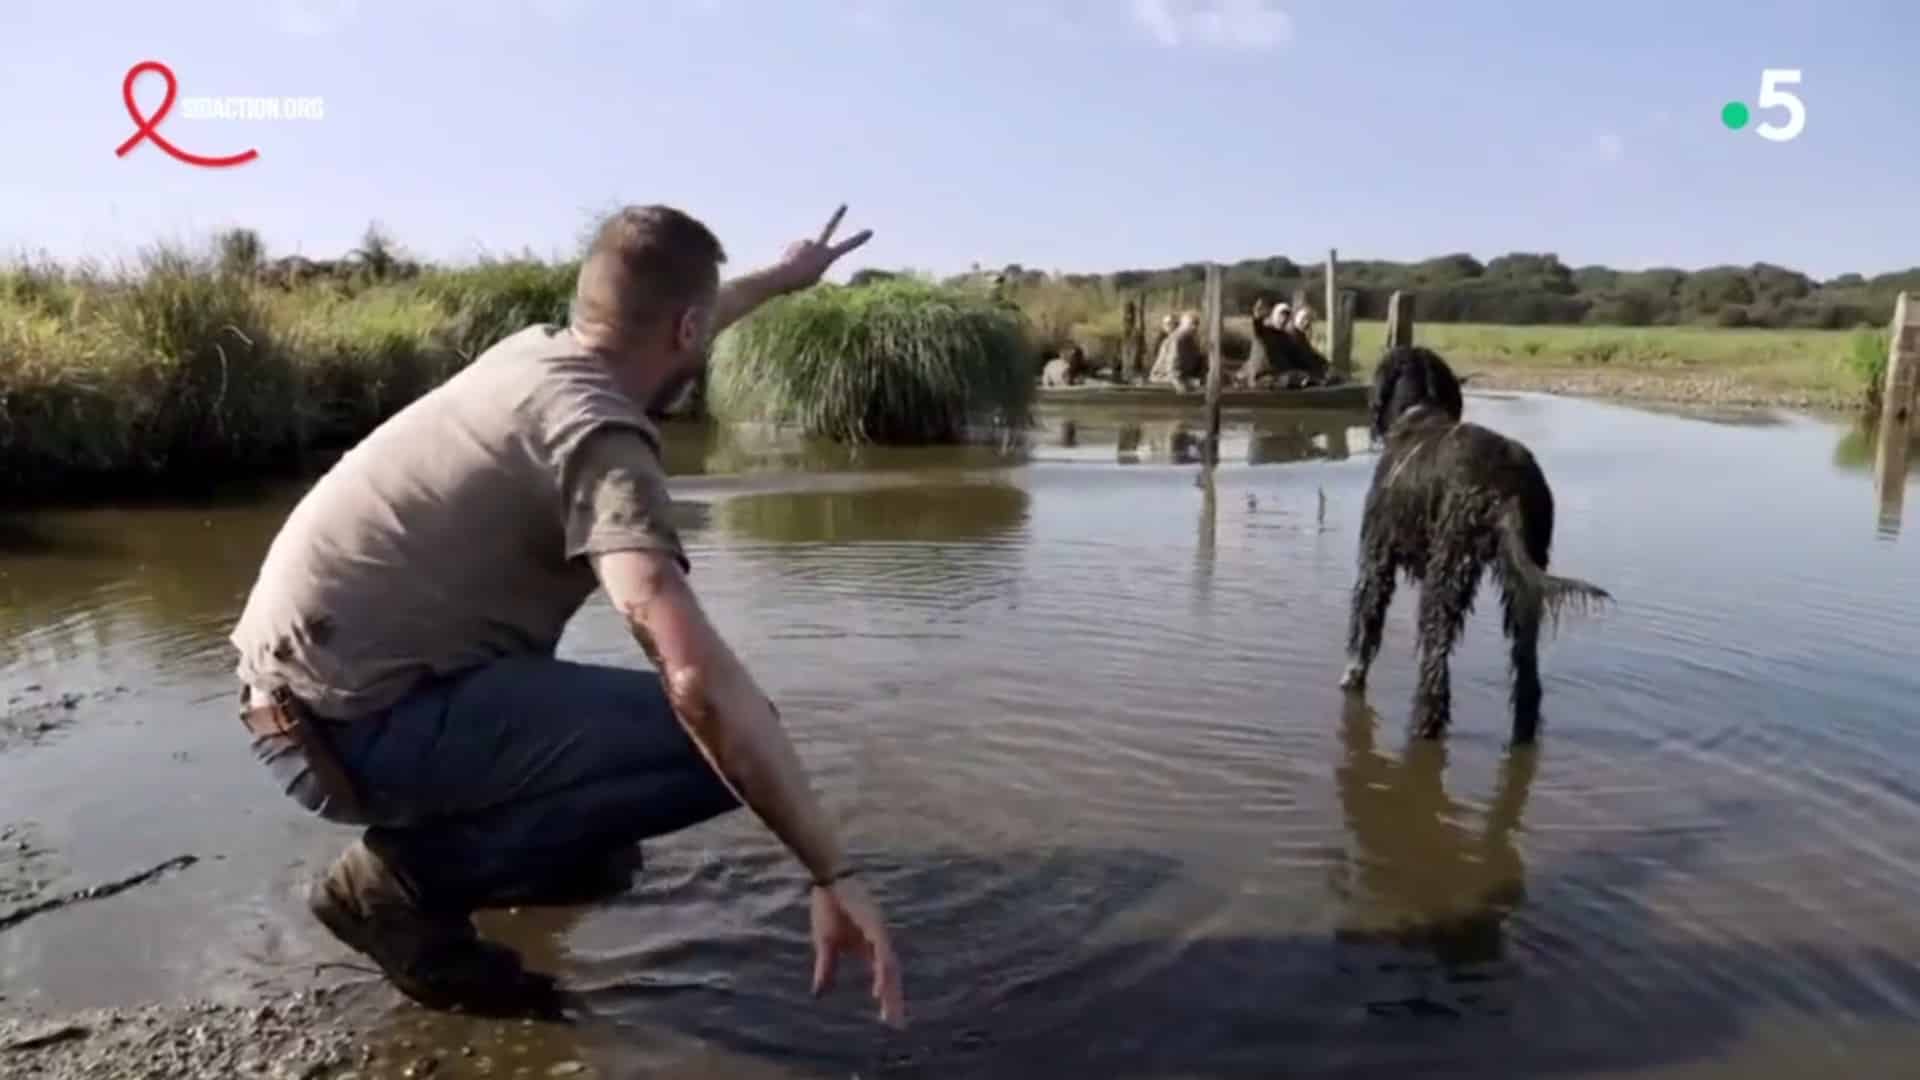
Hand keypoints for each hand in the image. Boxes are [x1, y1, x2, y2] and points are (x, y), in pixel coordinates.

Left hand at [768, 205, 872, 293]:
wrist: (783, 276)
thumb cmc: (801, 282)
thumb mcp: (815, 277)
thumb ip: (815, 261)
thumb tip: (807, 249)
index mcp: (828, 256)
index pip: (847, 246)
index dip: (859, 239)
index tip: (870, 231)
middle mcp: (818, 245)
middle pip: (830, 227)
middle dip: (837, 215)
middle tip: (844, 204)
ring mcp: (806, 242)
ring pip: (807, 249)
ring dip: (803, 257)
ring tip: (796, 268)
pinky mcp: (795, 243)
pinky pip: (796, 251)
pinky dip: (793, 257)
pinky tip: (788, 264)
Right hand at [809, 876, 905, 1026]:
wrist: (828, 879)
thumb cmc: (828, 907)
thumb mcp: (825, 944)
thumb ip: (827, 969)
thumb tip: (819, 994)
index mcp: (870, 946)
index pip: (883, 975)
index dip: (886, 995)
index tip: (886, 1017)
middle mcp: (880, 941)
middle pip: (891, 975)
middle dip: (893, 1000)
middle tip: (896, 1025)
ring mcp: (879, 932)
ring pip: (890, 967)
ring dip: (890, 991)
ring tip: (890, 1012)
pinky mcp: (874, 925)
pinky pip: (881, 952)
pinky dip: (882, 971)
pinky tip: (880, 987)